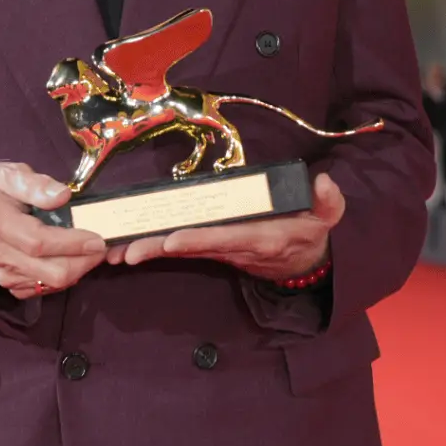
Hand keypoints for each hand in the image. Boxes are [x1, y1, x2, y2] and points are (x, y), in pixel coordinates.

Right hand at [0, 163, 105, 300]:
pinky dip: (65, 276)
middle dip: (83, 261)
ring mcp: (4, 272)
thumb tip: (62, 196)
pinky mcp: (11, 283)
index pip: (38, 242)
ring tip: (89, 249)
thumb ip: (37, 185)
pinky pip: (46, 289)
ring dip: (78, 268)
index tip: (97, 238)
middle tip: (101, 245)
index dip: (72, 243)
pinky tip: (71, 258)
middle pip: (50, 271)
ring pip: (52, 283)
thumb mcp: (13, 174)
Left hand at [110, 174, 343, 283]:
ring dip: (150, 251)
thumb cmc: (312, 235)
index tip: (170, 240)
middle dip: (158, 250)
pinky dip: (156, 248)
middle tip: (126, 254)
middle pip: (191, 248)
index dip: (197, 239)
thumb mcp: (328, 219)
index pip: (223, 238)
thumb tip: (324, 181)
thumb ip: (329, 202)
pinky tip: (129, 250)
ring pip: (180, 250)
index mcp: (259, 238)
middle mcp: (234, 246)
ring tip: (117, 255)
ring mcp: (221, 249)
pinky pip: (181, 248)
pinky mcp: (213, 248)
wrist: (304, 265)